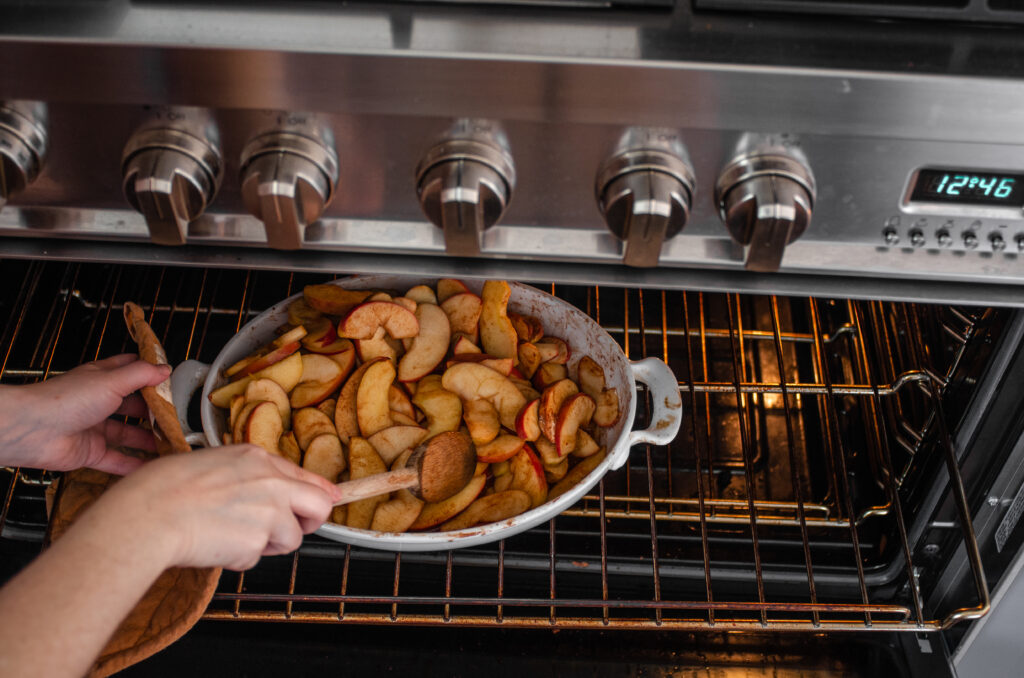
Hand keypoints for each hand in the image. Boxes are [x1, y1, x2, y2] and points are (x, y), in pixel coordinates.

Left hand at [0, 354, 169, 473]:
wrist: (33, 430)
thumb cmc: (66, 399)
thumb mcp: (111, 380)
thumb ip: (141, 375)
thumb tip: (165, 370)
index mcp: (102, 379)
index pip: (131, 372)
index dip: (151, 375)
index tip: (173, 381)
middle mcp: (99, 402)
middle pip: (134, 407)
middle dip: (155, 412)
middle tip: (179, 418)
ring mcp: (95, 428)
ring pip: (128, 435)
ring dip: (149, 440)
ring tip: (172, 444)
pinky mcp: (90, 452)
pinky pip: (117, 459)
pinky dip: (134, 464)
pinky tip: (152, 467)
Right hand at [96, 445, 339, 570]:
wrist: (148, 514)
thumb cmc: (163, 490)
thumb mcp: (211, 464)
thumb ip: (246, 474)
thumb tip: (268, 486)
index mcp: (256, 458)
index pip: (304, 476)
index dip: (317, 493)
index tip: (328, 500)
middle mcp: (270, 481)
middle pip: (320, 505)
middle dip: (311, 522)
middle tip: (288, 531)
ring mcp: (269, 510)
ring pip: (290, 538)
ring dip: (264, 545)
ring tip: (228, 536)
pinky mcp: (258, 539)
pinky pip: (257, 558)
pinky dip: (239, 558)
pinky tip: (215, 545)